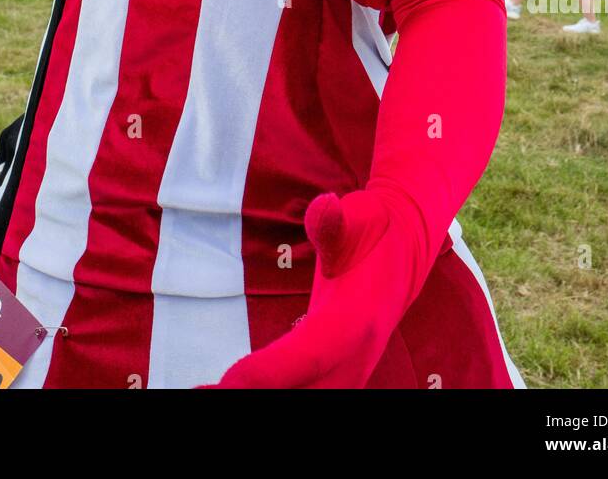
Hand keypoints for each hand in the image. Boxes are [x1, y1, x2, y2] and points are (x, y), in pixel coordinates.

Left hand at [208, 188, 418, 389]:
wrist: (405, 248)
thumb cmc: (372, 230)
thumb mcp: (356, 218)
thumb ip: (332, 224)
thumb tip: (324, 207)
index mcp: (356, 320)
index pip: (309, 357)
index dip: (269, 374)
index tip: (229, 381)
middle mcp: (356, 357)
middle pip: (305, 394)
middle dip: (257, 395)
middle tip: (203, 392)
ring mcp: (350, 372)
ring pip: (307, 399)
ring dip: (261, 396)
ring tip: (205, 392)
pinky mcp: (339, 375)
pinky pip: (307, 393)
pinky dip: (273, 392)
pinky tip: (233, 389)